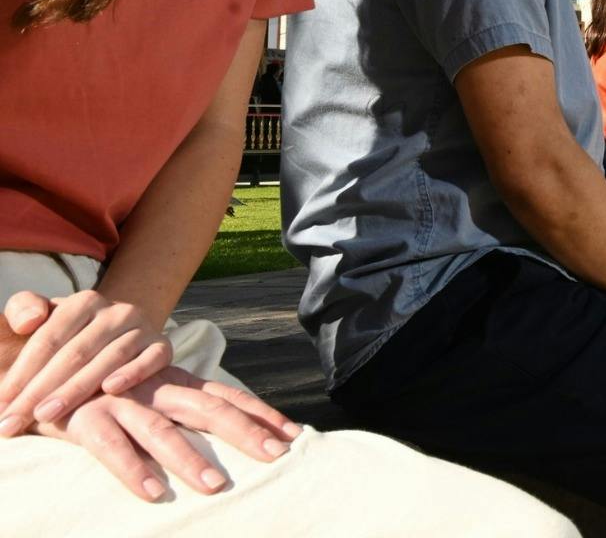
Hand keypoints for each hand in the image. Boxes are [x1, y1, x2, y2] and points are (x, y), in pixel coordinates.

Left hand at [0, 290, 171, 435]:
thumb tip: (30, 321)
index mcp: (83, 301)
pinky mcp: (163, 346)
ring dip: (76, 389)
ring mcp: (142, 328)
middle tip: (14, 421)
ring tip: (46, 416)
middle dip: (40, 390)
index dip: (21, 373)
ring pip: (109, 358)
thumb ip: (23, 308)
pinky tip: (111, 390)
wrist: (117, 337)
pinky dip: (133, 373)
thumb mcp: (43, 317)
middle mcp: (116, 311)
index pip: (48, 338)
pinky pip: (151, 359)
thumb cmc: (69, 336)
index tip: (1, 405)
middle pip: (75, 353)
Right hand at [36, 365, 299, 500]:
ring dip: (191, 459)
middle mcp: (156, 388)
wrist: (47, 377)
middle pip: (210, 409)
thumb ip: (187, 408)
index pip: (228, 396)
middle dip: (246, 433)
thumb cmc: (108, 392)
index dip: (261, 413)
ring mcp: (122, 402)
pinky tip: (151, 492)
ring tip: (216, 487)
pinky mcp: (86, 420)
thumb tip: (234, 430)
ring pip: (163, 431)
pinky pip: (111, 448)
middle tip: (277, 456)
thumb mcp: (153, 394)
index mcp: (176, 382)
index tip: (294, 433)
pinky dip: (131, 469)